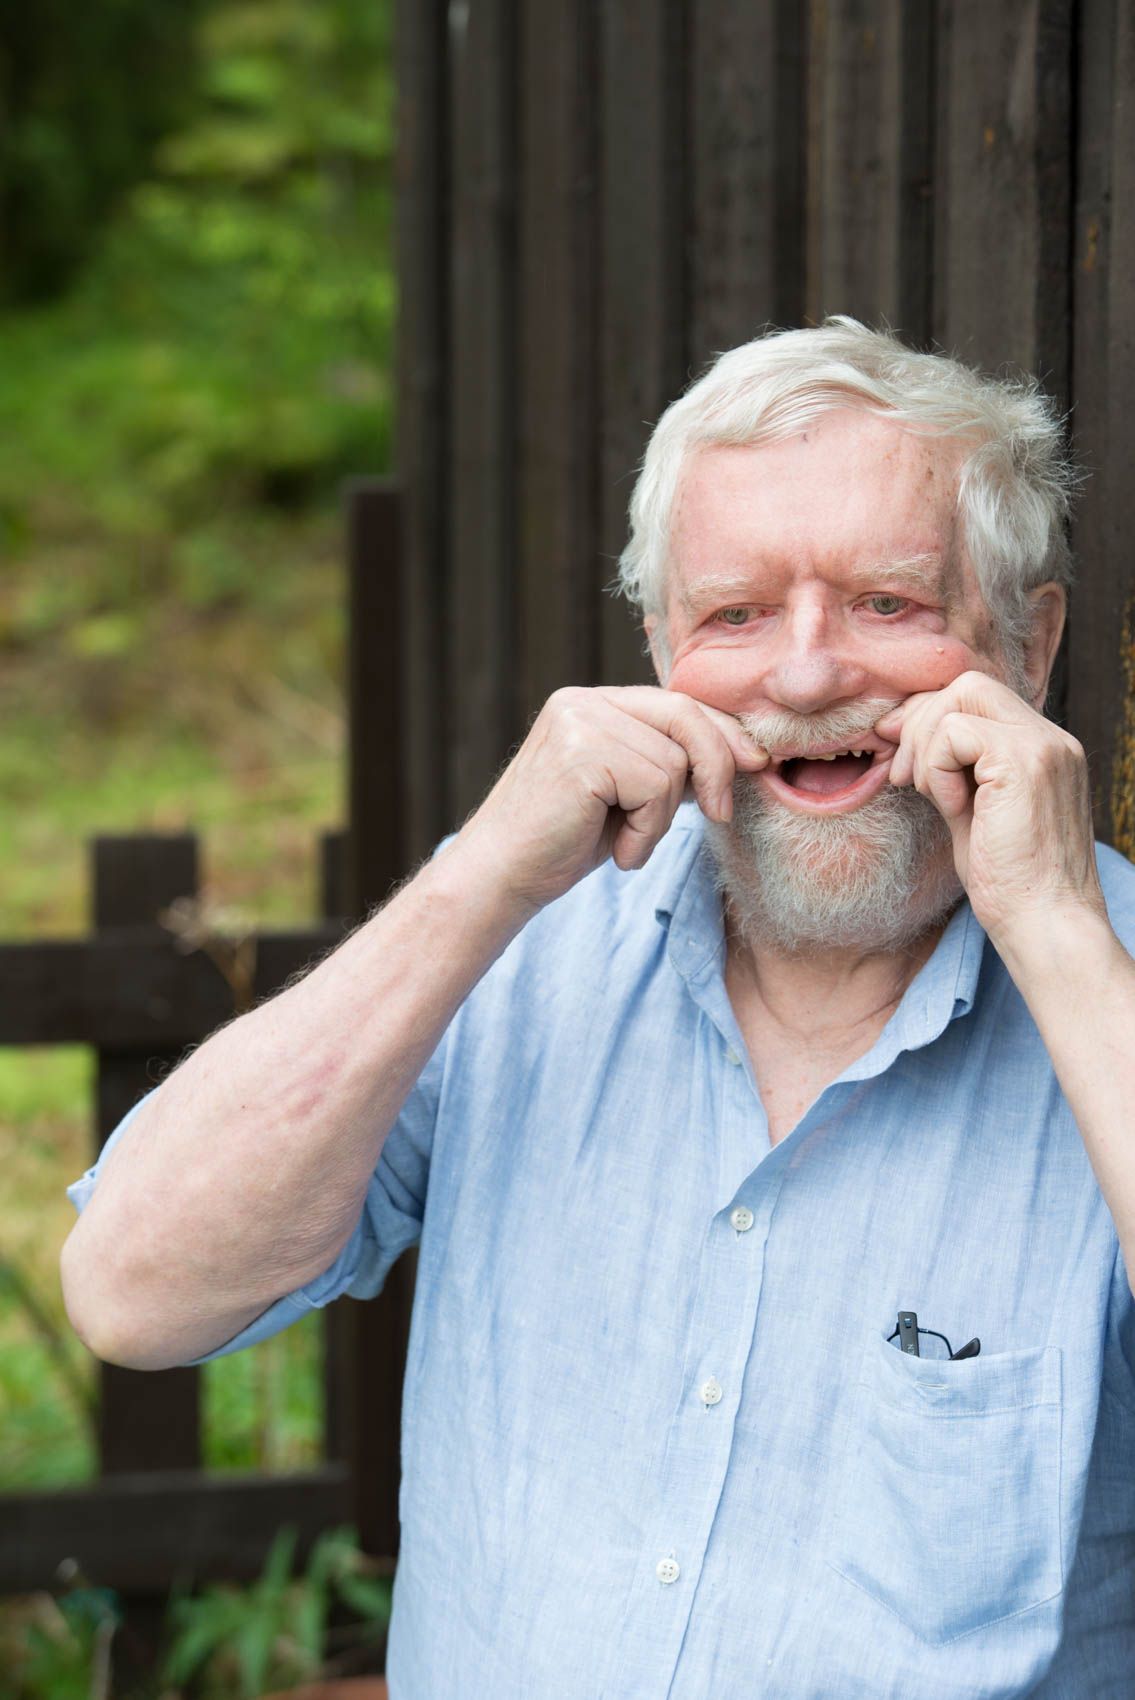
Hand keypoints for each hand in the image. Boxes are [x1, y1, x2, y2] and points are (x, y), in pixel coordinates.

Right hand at [455, 686, 767, 916]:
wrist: (500, 878)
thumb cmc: (563, 843)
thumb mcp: (627, 796)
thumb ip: (669, 764)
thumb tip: (744, 752)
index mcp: (592, 703)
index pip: (676, 702)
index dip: (721, 733)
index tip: (754, 763)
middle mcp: (583, 700)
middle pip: (684, 715)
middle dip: (717, 765)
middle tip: (721, 814)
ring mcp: (579, 721)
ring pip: (674, 760)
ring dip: (662, 818)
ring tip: (624, 842)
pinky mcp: (581, 751)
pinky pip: (656, 786)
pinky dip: (647, 831)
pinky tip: (615, 850)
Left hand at [873, 672, 1105, 950]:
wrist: (1045, 925)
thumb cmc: (1009, 885)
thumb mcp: (973, 814)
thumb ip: (951, 771)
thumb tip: (903, 734)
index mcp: (1043, 748)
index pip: (977, 694)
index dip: (928, 715)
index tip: (899, 756)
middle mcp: (1050, 739)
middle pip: (967, 682)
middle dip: (920, 721)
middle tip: (903, 777)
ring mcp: (1043, 746)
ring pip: (960, 696)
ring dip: (925, 746)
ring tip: (931, 797)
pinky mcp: (1024, 763)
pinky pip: (955, 732)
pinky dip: (937, 767)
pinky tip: (952, 808)